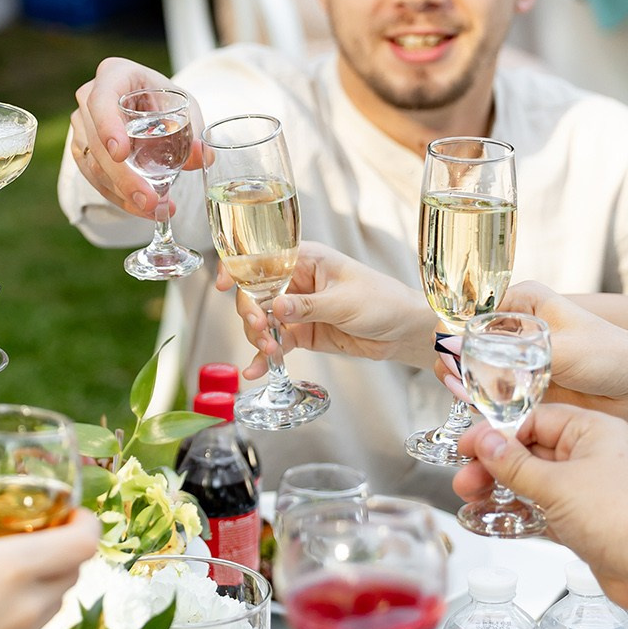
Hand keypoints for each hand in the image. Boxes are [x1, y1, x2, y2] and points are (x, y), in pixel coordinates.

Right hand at [0, 481, 99, 628]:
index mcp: (12, 568)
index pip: (83, 543)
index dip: (85, 523)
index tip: (70, 514)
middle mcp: (27, 607)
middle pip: (72, 573)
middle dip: (62, 552)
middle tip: (34, 537)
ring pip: (52, 606)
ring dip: (41, 586)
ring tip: (4, 575)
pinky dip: (17, 619)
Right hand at [69, 57, 209, 217]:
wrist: (146, 103)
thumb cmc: (163, 98)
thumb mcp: (185, 107)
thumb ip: (195, 131)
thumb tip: (203, 157)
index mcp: (114, 74)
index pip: (102, 100)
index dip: (108, 126)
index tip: (121, 153)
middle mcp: (89, 97)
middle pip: (97, 141)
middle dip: (123, 177)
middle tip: (149, 200)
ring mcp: (81, 125)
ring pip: (93, 165)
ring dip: (122, 193)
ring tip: (155, 209)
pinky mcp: (82, 149)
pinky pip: (93, 178)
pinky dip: (118, 197)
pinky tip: (141, 208)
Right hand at [223, 243, 436, 376]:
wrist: (402, 331)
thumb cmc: (382, 301)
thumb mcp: (345, 302)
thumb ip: (308, 306)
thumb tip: (276, 306)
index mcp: (305, 259)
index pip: (263, 258)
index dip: (239, 267)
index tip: (225, 284)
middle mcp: (295, 281)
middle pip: (255, 293)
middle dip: (251, 312)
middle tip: (261, 329)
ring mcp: (296, 308)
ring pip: (261, 320)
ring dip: (258, 336)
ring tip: (270, 350)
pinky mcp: (300, 332)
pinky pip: (274, 342)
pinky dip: (263, 356)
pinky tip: (254, 370)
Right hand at [431, 282, 627, 418]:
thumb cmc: (611, 355)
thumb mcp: (558, 349)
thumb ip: (507, 351)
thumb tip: (457, 347)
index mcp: (522, 302)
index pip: (470, 312)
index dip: (452, 333)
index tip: (446, 355)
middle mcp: (515, 327)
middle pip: (466, 342)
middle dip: (455, 361)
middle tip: (452, 379)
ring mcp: (517, 357)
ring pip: (474, 369)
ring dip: (466, 384)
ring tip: (465, 395)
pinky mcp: (522, 385)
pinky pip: (490, 392)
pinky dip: (481, 401)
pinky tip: (480, 408)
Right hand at [452, 405, 627, 613]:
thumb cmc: (624, 517)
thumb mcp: (557, 484)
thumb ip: (514, 464)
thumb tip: (484, 441)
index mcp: (591, 432)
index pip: (533, 419)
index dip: (497, 432)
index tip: (468, 446)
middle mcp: (589, 456)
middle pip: (528, 451)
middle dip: (493, 465)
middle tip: (465, 478)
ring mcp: (585, 490)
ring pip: (531, 482)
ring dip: (499, 490)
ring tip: (470, 498)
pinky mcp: (581, 521)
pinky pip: (540, 510)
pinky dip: (516, 514)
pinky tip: (491, 519)